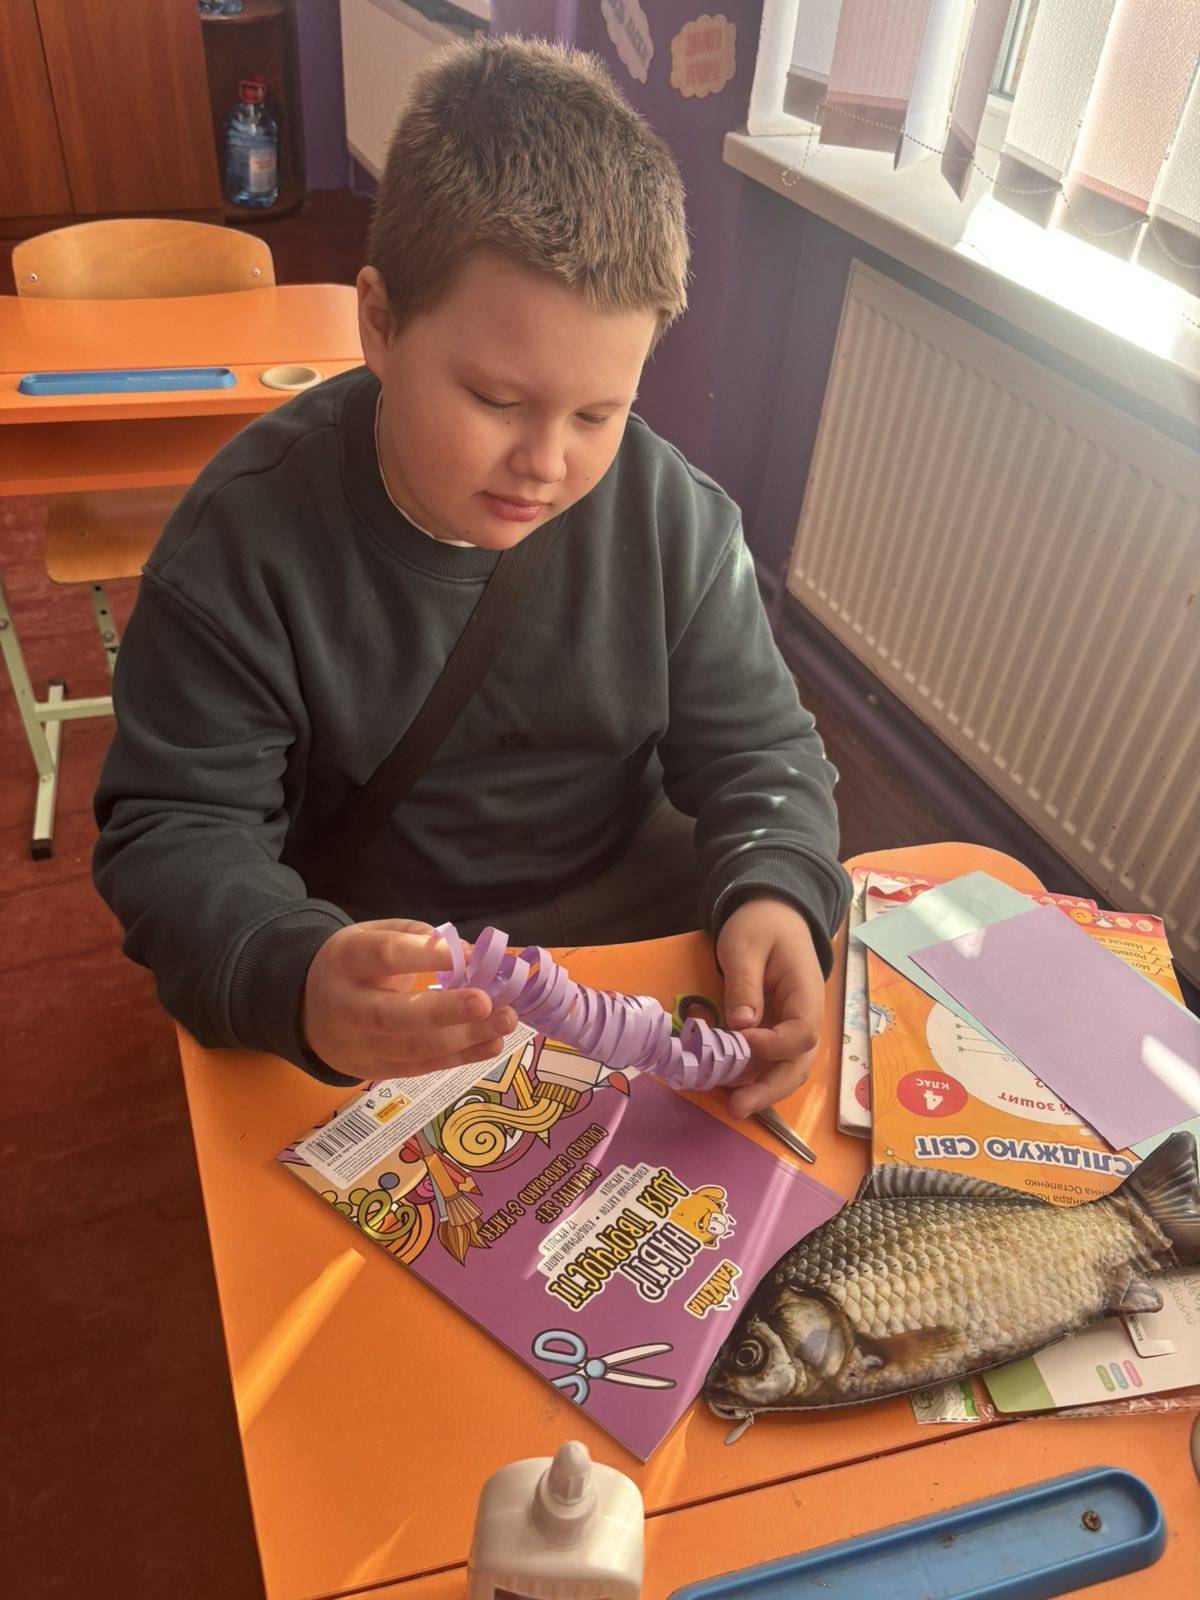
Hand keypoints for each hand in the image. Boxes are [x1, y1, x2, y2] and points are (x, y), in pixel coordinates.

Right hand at [301, 918, 516, 1080]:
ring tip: (506, 1020)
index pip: (384, 956)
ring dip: (464, 1038)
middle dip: (443, 1010)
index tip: (472, 955)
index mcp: (345, 961)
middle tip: (486, 1001)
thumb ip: (413, 936)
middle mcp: (346, 1007)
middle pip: (392, 1015)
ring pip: (412, 1049)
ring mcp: (359, 1046)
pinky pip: (422, 1068)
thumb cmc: (353, 965)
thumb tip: (463, 950)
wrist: (306, 1011)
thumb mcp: (370, 935)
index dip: (427, 955)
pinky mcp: (375, 1071)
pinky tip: (493, 1042)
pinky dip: (461, 1057)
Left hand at [715, 897, 824, 1117]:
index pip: (801, 1033)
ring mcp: (791, 1025)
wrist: (773, 913)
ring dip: (761, 1089)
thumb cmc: (760, 924)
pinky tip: (726, 1086)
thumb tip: (740, 1026)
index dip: (773, 1046)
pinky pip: (769, 1060)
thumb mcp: (745, 945)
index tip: (740, 1039)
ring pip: (786, 1068)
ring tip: (731, 1106)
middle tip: (736, 1108)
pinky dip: (751, 1075)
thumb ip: (744, 984)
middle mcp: (805, 1015)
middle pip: (798, 1063)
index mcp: (805, 992)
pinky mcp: (775, 1030)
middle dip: (769, 1089)